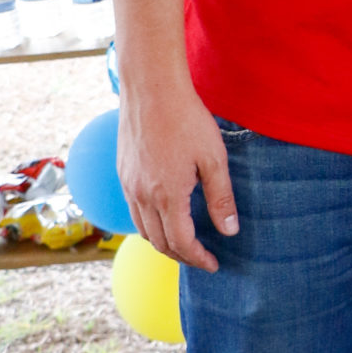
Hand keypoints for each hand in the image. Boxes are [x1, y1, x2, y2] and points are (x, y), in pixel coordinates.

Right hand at [117, 76, 235, 270]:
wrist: (151, 89)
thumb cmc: (186, 119)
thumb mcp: (213, 159)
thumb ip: (220, 197)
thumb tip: (229, 231)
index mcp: (167, 195)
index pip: (181, 242)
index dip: (198, 258)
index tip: (214, 264)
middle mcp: (141, 196)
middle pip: (159, 242)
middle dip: (182, 256)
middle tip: (202, 258)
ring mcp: (128, 185)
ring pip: (143, 229)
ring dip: (164, 243)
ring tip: (185, 244)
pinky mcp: (122, 173)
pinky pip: (133, 211)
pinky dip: (150, 224)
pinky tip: (165, 217)